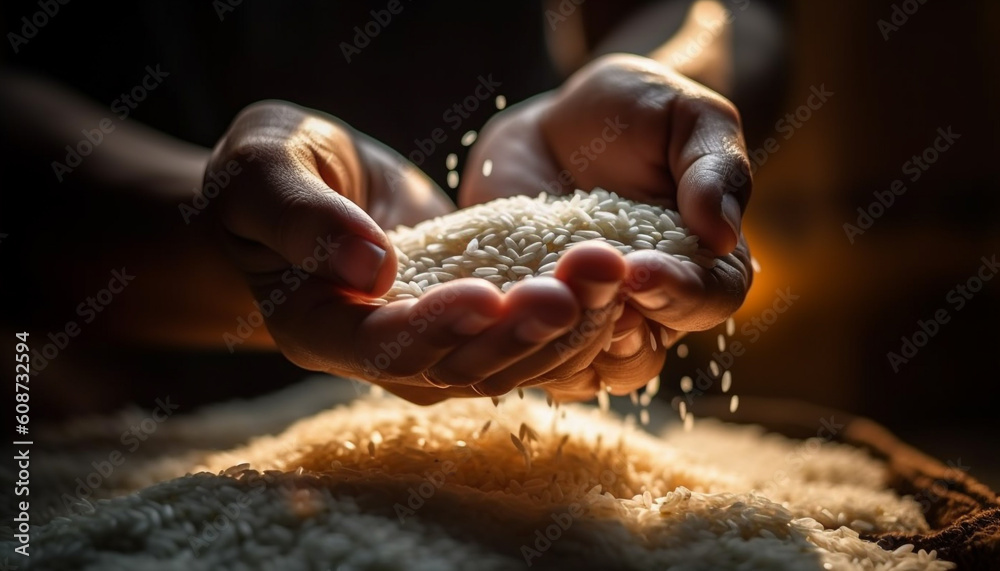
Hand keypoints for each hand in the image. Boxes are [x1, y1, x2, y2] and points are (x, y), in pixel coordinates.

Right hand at [207, 101, 603, 403]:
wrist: (306, 185)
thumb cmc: (268, 173)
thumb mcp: (263, 172)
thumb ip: (302, 218)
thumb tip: (371, 267)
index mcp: (321, 329)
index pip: (380, 346)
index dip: (432, 328)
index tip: (483, 293)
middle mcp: (385, 355)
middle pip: (458, 369)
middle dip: (518, 334)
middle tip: (572, 290)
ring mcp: (436, 345)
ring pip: (508, 362)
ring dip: (563, 329)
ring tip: (609, 275)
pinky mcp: (477, 323)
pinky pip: (532, 338)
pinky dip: (576, 318)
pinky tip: (617, 280)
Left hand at [459, 54, 752, 400]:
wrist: (561, 123)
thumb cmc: (640, 111)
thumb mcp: (690, 116)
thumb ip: (714, 167)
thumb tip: (723, 233)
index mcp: (704, 267)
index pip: (710, 300)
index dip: (680, 292)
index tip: (642, 267)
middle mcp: (650, 311)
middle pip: (642, 355)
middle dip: (609, 325)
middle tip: (578, 280)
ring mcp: (586, 322)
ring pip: (578, 369)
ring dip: (553, 342)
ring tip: (531, 296)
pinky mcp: (529, 319)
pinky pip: (518, 353)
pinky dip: (503, 336)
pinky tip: (484, 302)